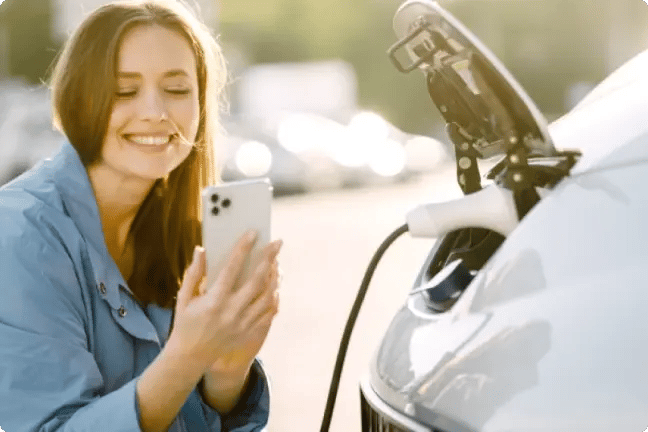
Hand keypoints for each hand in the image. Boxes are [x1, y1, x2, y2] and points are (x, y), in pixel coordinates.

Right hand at [167, 232, 281, 375]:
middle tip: (277, 243)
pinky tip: (275, 286)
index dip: (243, 248)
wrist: (190, 357)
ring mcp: (243, 324)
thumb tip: (200, 249)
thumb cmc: (185, 323)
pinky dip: (274, 297)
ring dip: (275, 277)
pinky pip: (268, 313)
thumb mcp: (184, 297)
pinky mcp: (249, 333)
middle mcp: (231, 312)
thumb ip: (194, 273)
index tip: (252, 233)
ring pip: (267, 296)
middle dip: (269, 259)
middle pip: (257, 280)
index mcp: (214, 301)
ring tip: (277, 263)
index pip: (232, 268)